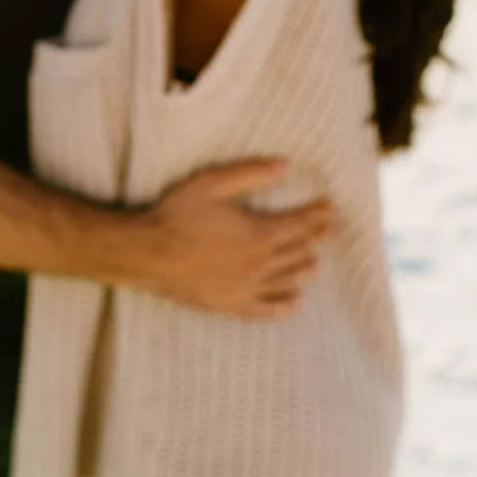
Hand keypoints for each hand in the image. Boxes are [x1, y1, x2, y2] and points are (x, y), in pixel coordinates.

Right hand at [116, 161, 332, 319]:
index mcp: (259, 234)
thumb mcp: (212, 183)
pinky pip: (268, 310)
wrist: (148, 253)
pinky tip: (296, 302)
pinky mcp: (232, 305)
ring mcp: (247, 288)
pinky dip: (286, 306)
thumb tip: (285, 165)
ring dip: (305, 268)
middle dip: (315, 238)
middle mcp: (260, 265)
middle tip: (325, 229)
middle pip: (299, 252)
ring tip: (314, 261)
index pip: (300, 224)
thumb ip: (250, 173)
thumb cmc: (177, 214)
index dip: (317, 215)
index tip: (328, 207)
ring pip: (289, 280)